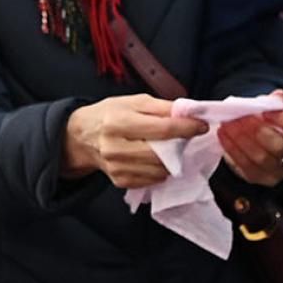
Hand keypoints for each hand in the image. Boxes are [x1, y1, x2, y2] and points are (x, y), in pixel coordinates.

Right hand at [63, 94, 205, 189]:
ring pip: (160, 170)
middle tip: (185, 136)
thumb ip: (161, 107)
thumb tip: (189, 113)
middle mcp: (115, 147)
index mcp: (119, 121)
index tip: (201, 126)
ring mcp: (117, 167)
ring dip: (172, 160)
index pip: (162, 128)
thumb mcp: (132, 101)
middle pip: (162, 153)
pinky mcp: (120, 181)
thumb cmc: (109, 114)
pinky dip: (159, 170)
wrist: (81, 137)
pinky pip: (152, 180)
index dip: (187, 127)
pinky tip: (154, 159)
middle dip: (180, 145)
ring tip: (168, 148)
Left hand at [214, 93, 282, 186]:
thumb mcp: (276, 110)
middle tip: (240, 118)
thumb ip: (276, 102)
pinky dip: (233, 149)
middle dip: (258, 131)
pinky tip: (224, 135)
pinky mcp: (261, 178)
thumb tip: (278, 95)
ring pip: (261, 159)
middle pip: (281, 147)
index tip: (266, 111)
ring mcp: (280, 171)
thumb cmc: (272, 123)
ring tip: (228, 125)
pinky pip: (246, 166)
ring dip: (241, 140)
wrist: (263, 142)